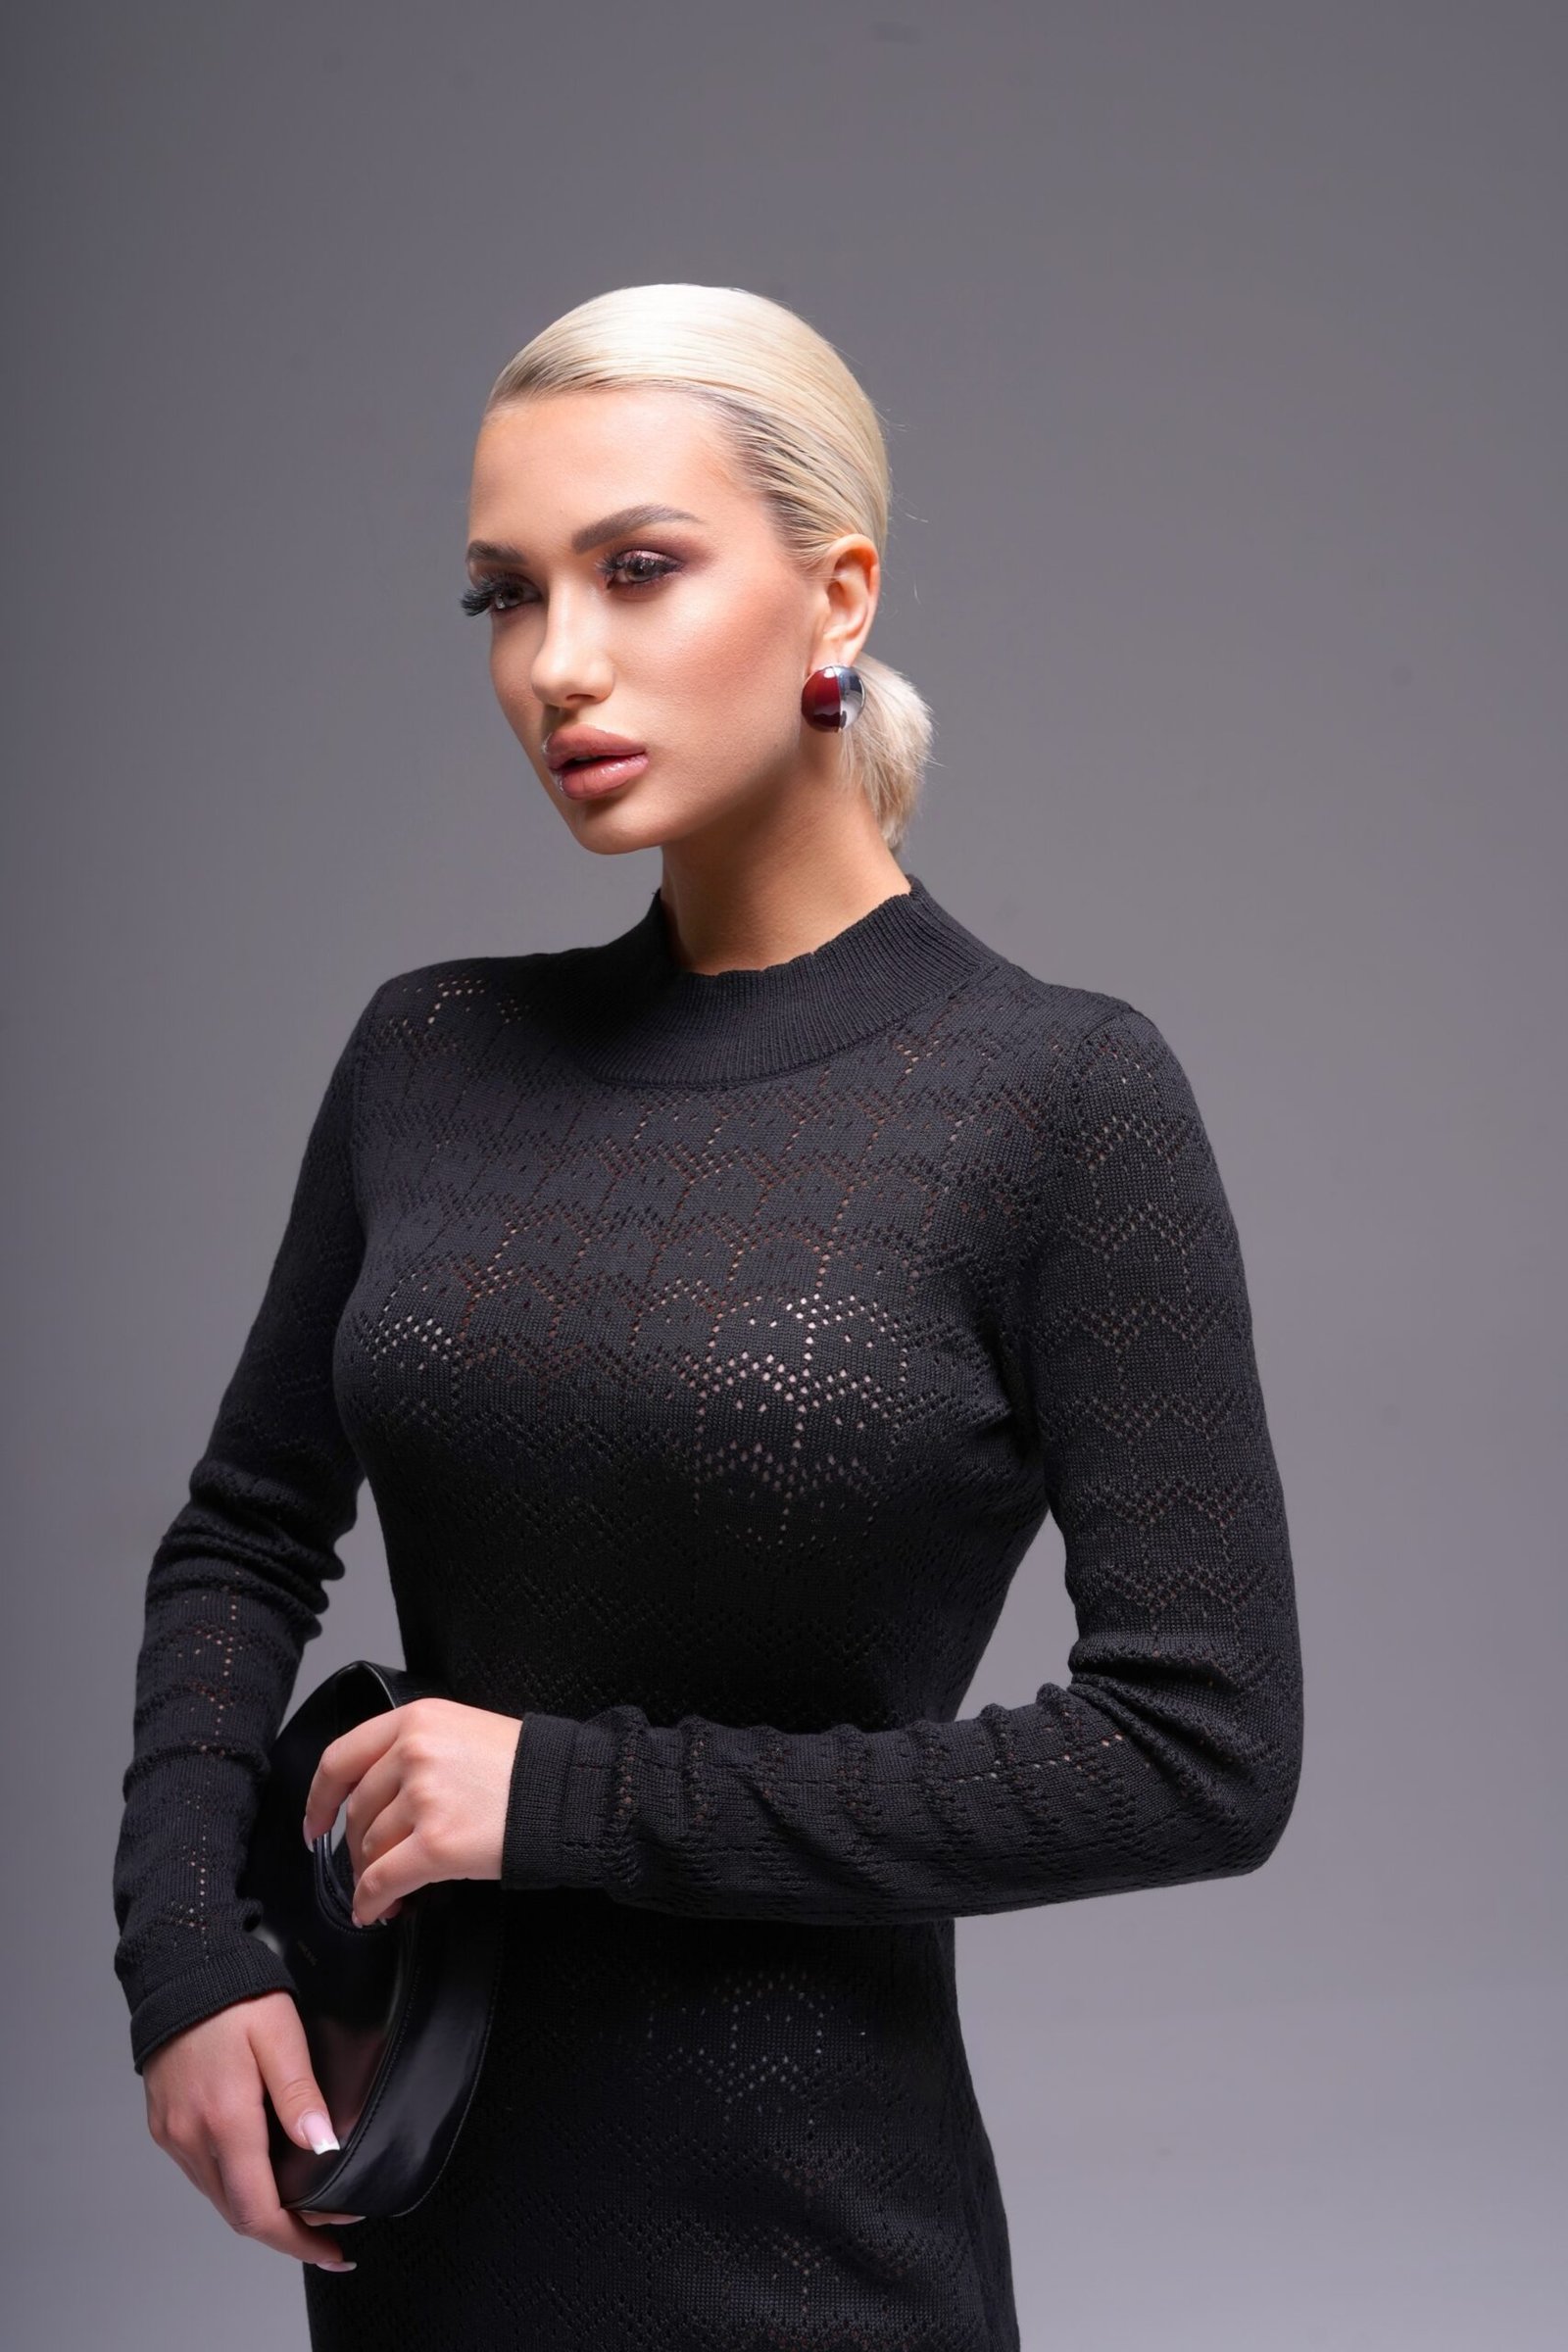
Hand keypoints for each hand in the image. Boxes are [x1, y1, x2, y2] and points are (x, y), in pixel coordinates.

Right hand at [141, 1990, 363, 2269]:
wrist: (180, 1965)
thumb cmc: (235, 1995)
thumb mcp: (281, 2036)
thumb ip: (300, 2094)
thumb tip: (324, 2147)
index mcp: (224, 2120)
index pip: (258, 2209)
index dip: (298, 2240)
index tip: (335, 2249)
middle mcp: (191, 2137)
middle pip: (238, 2213)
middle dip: (286, 2232)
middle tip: (329, 2232)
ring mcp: (173, 2134)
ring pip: (219, 2197)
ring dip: (260, 2210)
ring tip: (304, 2207)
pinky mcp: (164, 2124)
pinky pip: (202, 2173)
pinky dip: (235, 2186)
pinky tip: (263, 2173)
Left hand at [300, 1698, 524, 1926]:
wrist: (568, 1792)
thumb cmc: (525, 1767)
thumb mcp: (464, 1731)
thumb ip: (418, 1750)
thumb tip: (380, 1800)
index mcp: (417, 1720)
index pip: (341, 1758)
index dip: (320, 1799)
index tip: (315, 1824)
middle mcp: (413, 1753)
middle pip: (358, 1811)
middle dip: (357, 1848)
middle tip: (368, 1867)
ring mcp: (423, 1799)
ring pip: (371, 1848)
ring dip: (371, 1877)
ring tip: (386, 1892)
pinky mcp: (435, 1844)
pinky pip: (383, 1880)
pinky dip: (373, 1901)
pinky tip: (378, 1910)